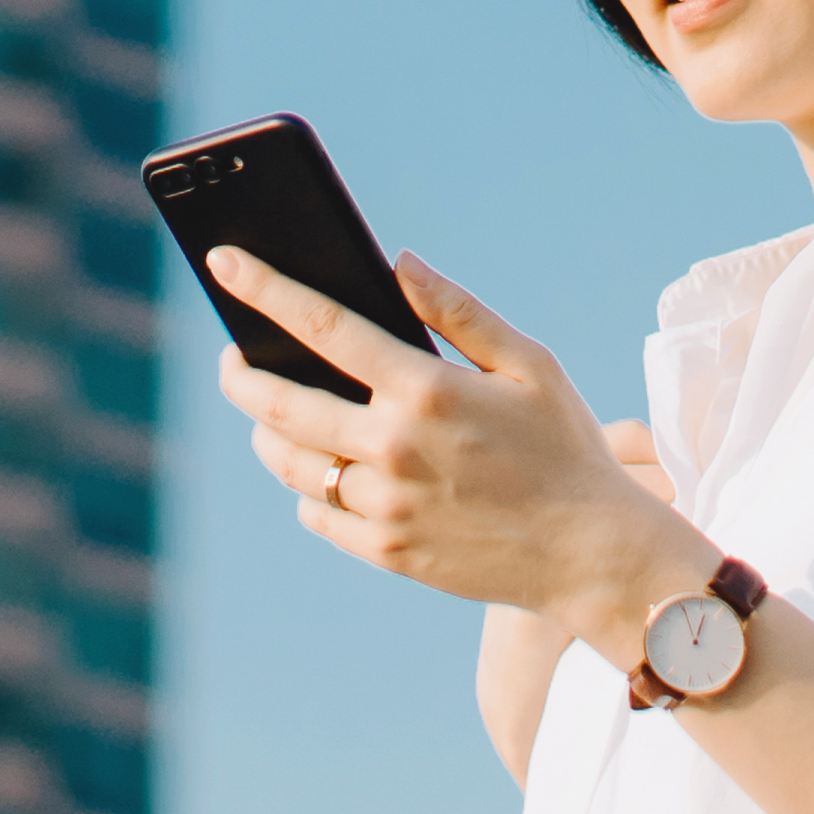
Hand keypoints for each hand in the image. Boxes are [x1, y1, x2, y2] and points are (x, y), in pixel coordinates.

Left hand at [215, 248, 690, 644]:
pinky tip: (323, 468)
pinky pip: (316, 514)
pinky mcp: (386, 551)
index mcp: (425, 391)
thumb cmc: (565, 446)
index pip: (322, 326)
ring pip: (290, 464)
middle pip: (280, 404)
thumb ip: (457, 311)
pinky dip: (307, 486)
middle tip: (232, 358)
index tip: (224, 260)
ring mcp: (384, 506)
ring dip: (267, 432)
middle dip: (241, 374)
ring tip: (273, 413)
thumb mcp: (528, 364)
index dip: (265, 288)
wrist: (590, 553)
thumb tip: (397, 264)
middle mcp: (392, 449)